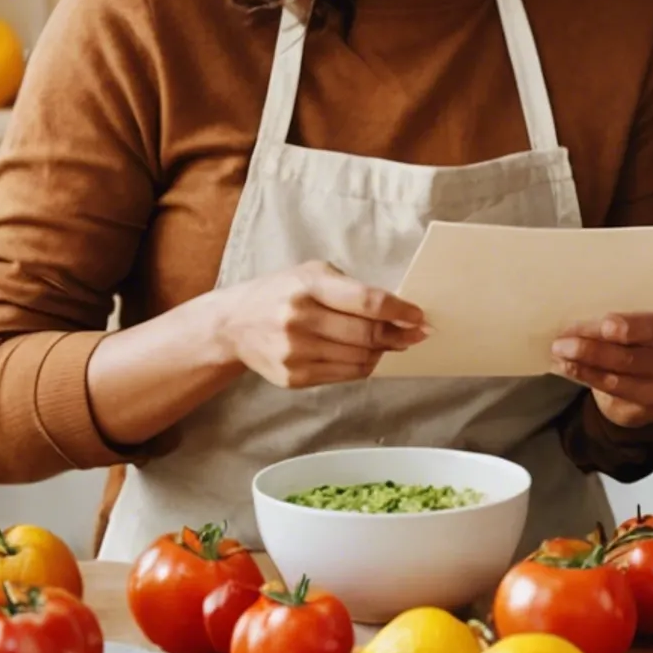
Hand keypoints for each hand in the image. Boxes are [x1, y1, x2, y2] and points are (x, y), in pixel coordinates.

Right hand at [204, 259, 428, 389]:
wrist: (234, 325)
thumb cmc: (282, 293)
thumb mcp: (312, 274)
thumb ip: (352, 289)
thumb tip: (397, 311)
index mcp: (308, 286)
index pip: (367, 301)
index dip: (400, 311)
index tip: (419, 316)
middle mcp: (299, 319)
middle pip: (367, 335)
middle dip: (399, 335)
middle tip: (416, 334)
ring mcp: (295, 352)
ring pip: (360, 359)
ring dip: (384, 352)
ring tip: (393, 343)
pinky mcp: (294, 377)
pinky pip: (345, 375)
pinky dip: (364, 366)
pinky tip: (368, 356)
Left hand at [553, 309, 652, 428]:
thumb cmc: (641, 343)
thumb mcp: (640, 325)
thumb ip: (618, 322)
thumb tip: (577, 320)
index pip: (649, 329)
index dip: (627, 327)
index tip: (604, 324)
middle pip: (628, 357)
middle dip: (591, 349)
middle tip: (562, 343)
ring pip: (615, 380)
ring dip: (582, 367)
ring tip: (559, 355)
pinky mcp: (643, 410)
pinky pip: (609, 394)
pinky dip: (585, 379)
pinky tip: (568, 368)